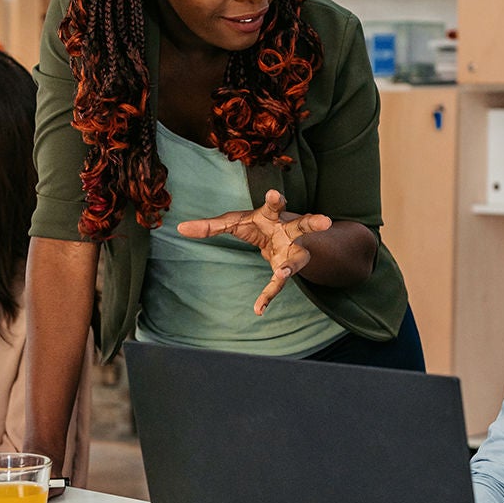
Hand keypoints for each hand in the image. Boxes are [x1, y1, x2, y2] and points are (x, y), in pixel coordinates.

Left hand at [175, 188, 332, 314]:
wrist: (284, 240)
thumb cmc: (259, 225)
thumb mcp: (235, 222)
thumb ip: (211, 226)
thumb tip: (179, 227)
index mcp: (274, 215)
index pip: (275, 204)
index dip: (275, 199)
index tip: (274, 193)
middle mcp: (289, 232)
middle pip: (303, 225)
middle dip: (313, 223)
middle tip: (324, 220)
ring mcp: (293, 253)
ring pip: (298, 260)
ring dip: (292, 267)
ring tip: (282, 273)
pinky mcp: (288, 270)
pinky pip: (279, 285)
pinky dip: (268, 296)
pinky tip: (258, 309)